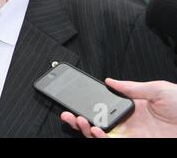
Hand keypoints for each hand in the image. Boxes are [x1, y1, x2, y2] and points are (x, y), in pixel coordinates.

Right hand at [61, 78, 176, 137]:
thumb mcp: (158, 89)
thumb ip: (132, 87)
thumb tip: (111, 82)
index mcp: (132, 107)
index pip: (104, 106)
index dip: (89, 105)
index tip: (76, 101)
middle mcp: (128, 123)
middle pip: (98, 123)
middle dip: (80, 119)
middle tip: (68, 114)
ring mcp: (131, 136)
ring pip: (101, 135)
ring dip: (86, 129)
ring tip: (79, 120)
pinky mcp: (134, 143)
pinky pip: (112, 143)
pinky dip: (100, 138)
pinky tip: (95, 130)